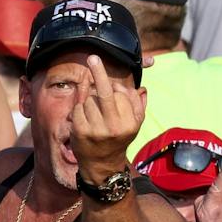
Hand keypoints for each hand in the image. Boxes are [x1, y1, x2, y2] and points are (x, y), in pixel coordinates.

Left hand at [69, 55, 143, 180]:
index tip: (113, 84)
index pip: (122, 95)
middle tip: (93, 57)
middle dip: (99, 73)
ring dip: (89, 101)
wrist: (103, 164)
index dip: (116, 88)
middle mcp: (115, 126)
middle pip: (105, 93)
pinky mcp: (80, 131)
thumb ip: (138, 105)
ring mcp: (96, 129)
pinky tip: (84, 118)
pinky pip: (79, 108)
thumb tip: (141, 88)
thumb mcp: (135, 124)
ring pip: (89, 100)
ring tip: (94, 114)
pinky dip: (80, 109)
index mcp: (131, 122)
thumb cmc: (120, 138)